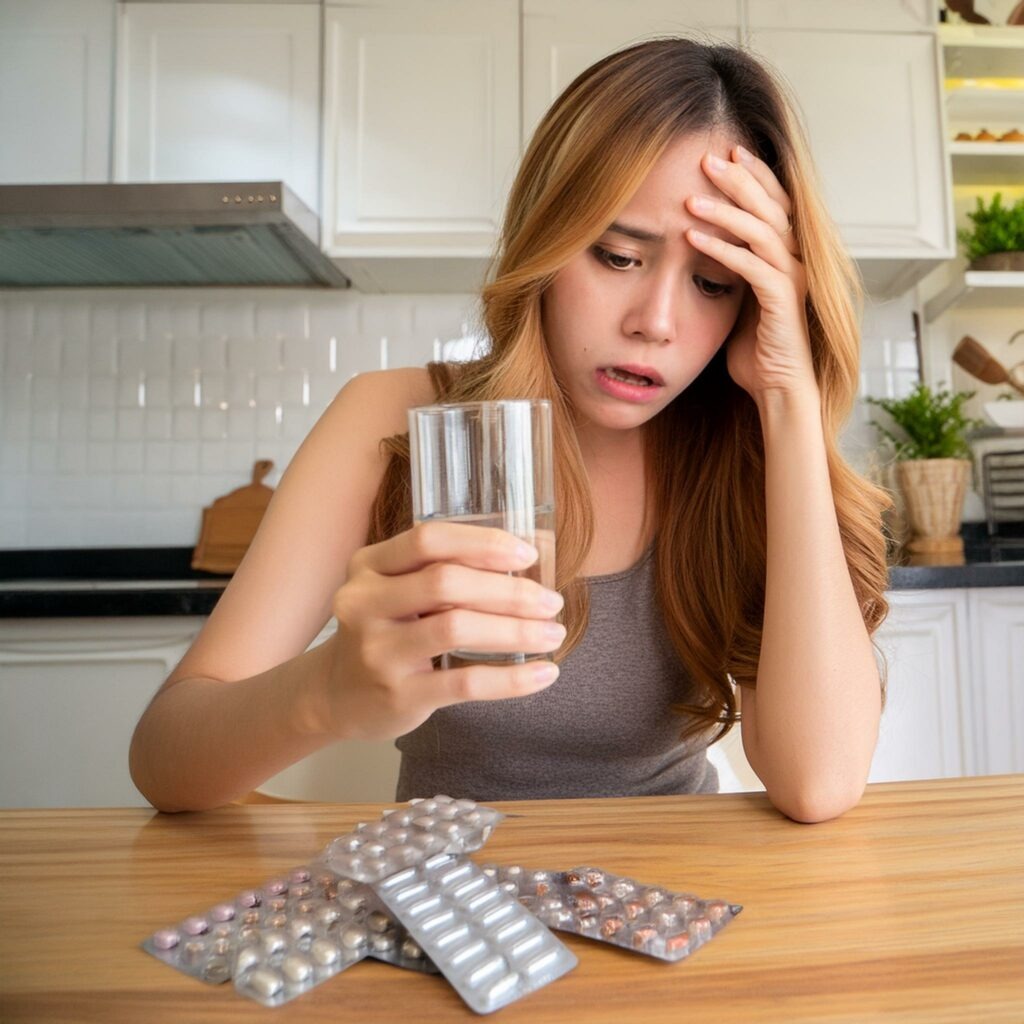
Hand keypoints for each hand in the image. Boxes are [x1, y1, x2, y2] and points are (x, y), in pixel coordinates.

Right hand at [322, 522, 564, 740]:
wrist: (335, 696)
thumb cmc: (385, 631)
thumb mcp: (396, 590)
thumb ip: (445, 568)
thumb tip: (533, 546)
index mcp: (368, 566)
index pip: (428, 540)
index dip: (482, 542)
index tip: (527, 551)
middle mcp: (365, 603)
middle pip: (446, 582)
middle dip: (509, 589)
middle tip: (551, 600)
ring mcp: (378, 651)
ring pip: (456, 628)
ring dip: (515, 629)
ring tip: (552, 633)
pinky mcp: (399, 695)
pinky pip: (465, 684)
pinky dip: (511, 679)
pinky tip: (543, 674)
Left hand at [685, 145, 817, 404]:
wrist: (779, 390)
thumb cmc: (758, 352)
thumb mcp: (739, 302)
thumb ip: (732, 273)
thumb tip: (703, 250)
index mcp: (789, 256)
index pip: (775, 203)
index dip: (754, 176)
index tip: (727, 153)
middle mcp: (797, 260)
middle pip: (771, 205)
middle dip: (740, 179)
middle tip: (707, 157)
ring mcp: (793, 279)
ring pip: (762, 230)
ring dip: (725, 211)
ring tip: (692, 198)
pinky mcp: (782, 301)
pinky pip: (751, 266)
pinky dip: (721, 249)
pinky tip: (693, 239)